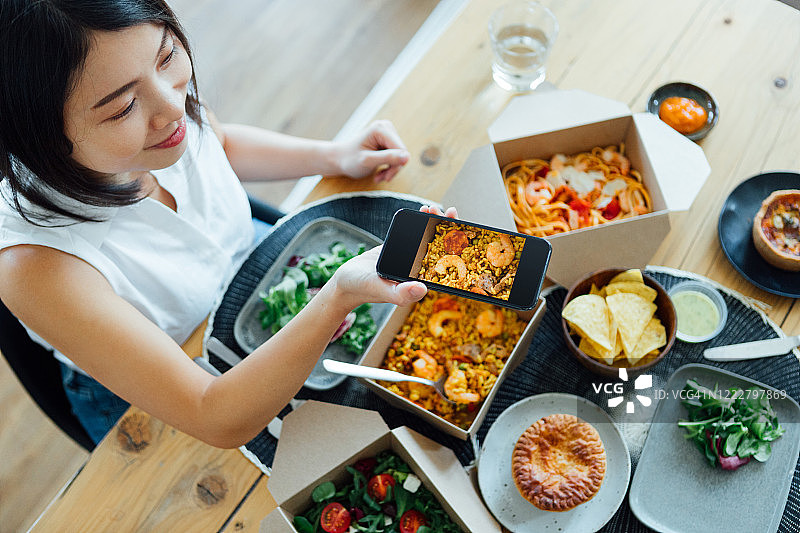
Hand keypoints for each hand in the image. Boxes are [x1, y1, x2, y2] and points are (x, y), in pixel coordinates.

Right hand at [329, 205, 458, 308]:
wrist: (347, 281)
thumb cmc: (364, 289)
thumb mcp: (382, 290)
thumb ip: (400, 293)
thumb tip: (422, 289)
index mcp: (422, 279)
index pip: (446, 263)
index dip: (457, 248)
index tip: (462, 232)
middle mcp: (420, 268)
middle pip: (441, 247)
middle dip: (448, 229)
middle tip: (450, 212)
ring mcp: (411, 257)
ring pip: (429, 238)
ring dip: (435, 222)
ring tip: (435, 207)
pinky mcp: (402, 248)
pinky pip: (415, 233)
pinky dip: (421, 221)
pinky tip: (425, 210)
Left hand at [334, 120, 409, 181]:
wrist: (339, 159)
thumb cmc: (349, 160)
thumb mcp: (367, 161)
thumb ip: (387, 158)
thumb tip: (407, 157)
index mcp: (381, 128)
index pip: (401, 150)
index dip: (396, 166)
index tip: (385, 177)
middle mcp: (386, 127)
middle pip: (402, 153)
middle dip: (393, 168)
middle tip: (381, 178)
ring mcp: (387, 133)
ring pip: (400, 156)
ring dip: (391, 169)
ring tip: (379, 176)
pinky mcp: (387, 140)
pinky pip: (396, 156)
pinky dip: (389, 166)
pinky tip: (380, 172)